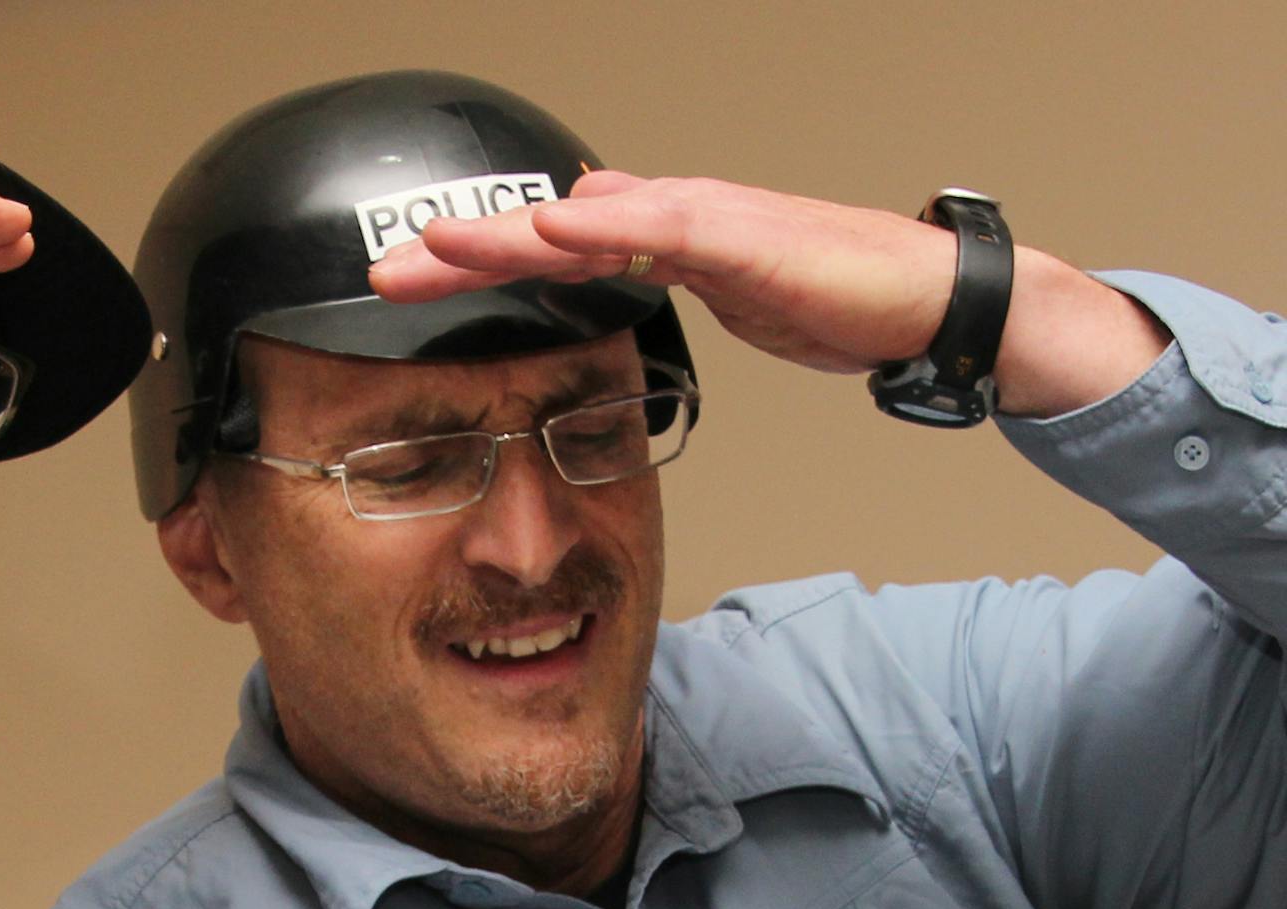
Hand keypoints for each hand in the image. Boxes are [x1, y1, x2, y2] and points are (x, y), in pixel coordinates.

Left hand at [369, 170, 1166, 419]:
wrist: (920, 300)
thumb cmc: (829, 296)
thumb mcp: (714, 293)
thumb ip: (653, 274)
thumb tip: (597, 252)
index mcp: (654, 237)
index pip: (543, 252)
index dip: (470, 267)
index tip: (402, 289)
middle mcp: (665, 216)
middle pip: (541, 231)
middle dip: (460, 253)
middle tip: (382, 271)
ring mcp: (700, 219)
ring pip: (582, 221)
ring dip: (506, 233)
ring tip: (439, 245)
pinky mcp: (739, 236)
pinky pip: (657, 227)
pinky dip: (600, 224)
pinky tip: (551, 228)